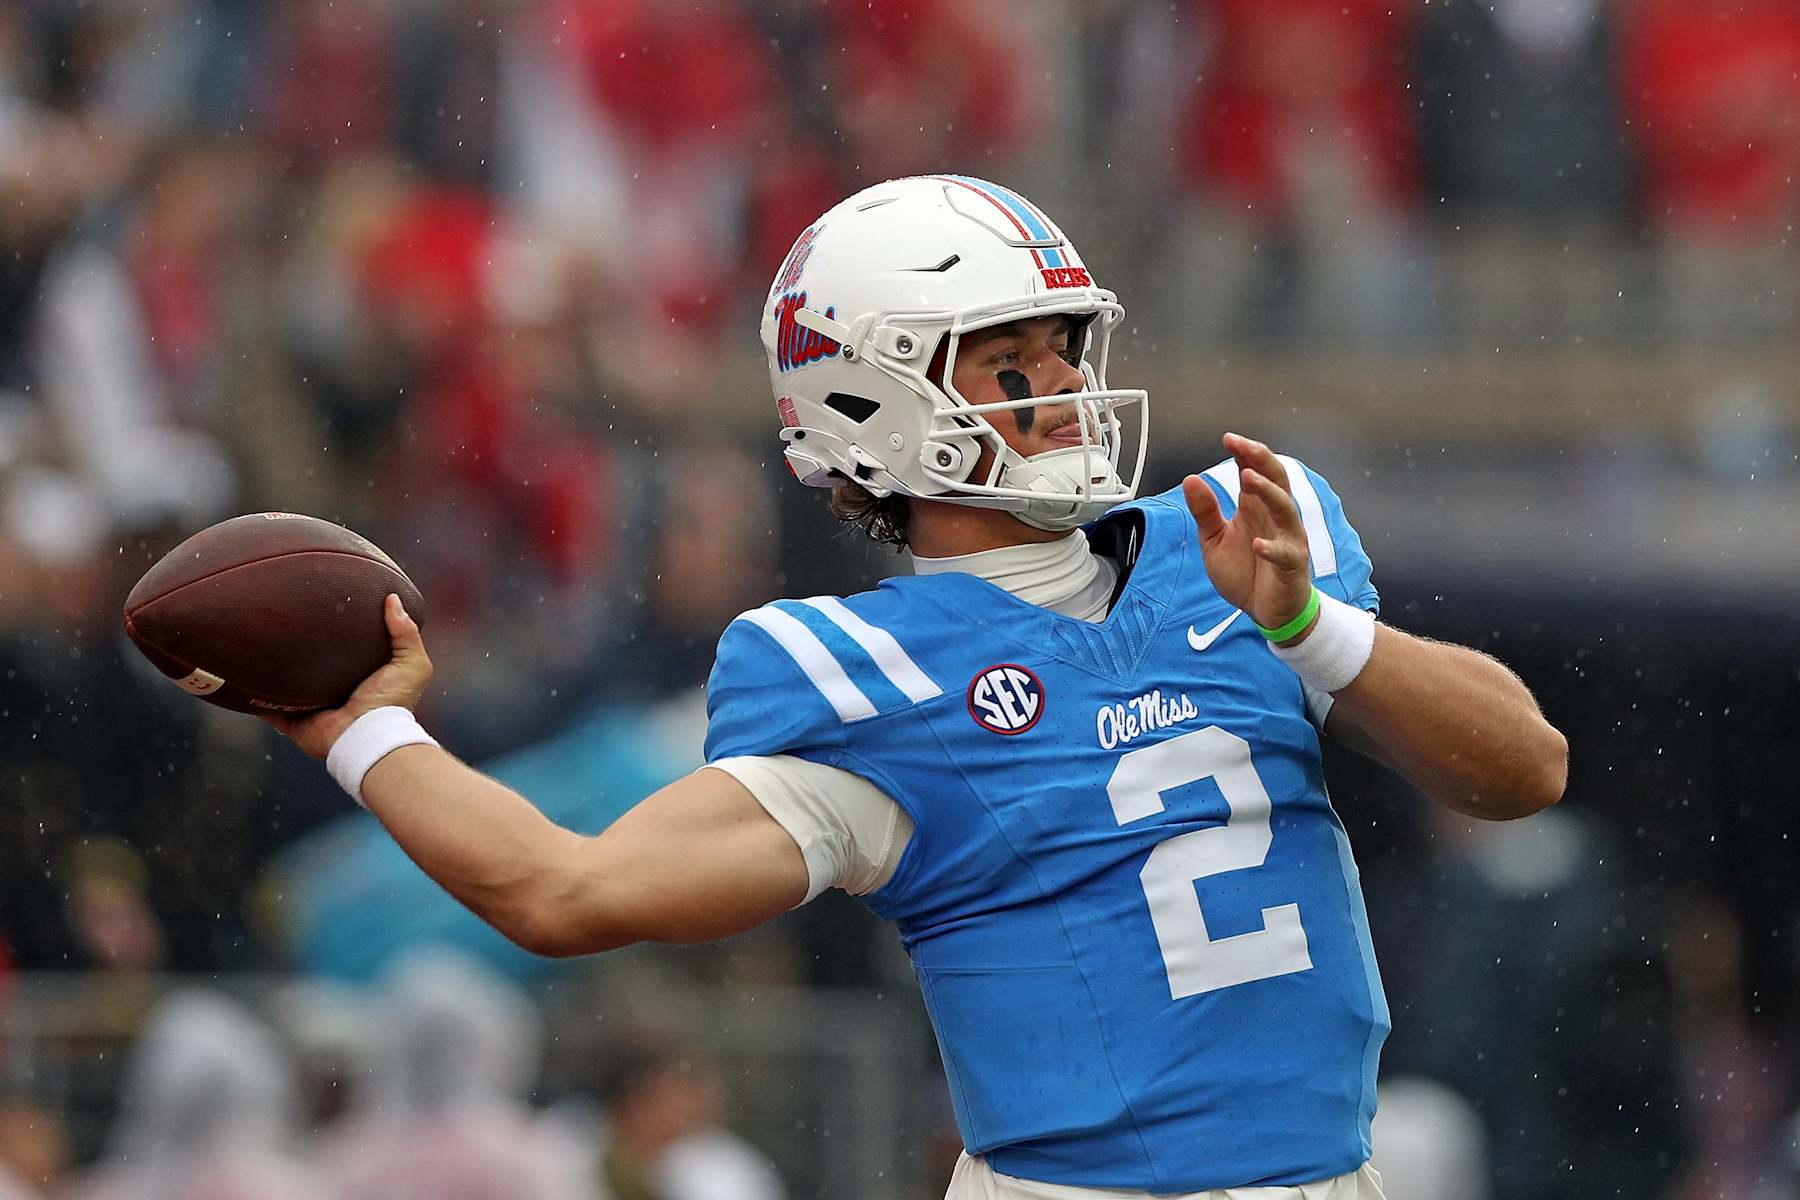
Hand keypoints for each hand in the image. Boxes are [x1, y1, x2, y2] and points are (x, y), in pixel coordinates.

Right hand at [258, 593, 433, 758]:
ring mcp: (311, 707)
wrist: (367, 734)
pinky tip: (243, 678)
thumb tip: (392, 599)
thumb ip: (405, 632)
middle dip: (298, 651)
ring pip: (286, 686)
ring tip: (258, 645)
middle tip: (284, 623)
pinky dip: (255, 698)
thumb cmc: (392, 702)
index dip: (336, 634)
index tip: (322, 609)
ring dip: (273, 671)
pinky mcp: (293, 721)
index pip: (344, 652)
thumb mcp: (411, 663)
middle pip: (310, 667)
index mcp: (358, 678)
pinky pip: (267, 709)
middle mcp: (333, 692)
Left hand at [1181, 433, 1314, 640]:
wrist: (1267, 611)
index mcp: (1255, 508)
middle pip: (1275, 480)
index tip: (1228, 438)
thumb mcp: (1214, 540)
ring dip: (1267, 492)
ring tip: (1248, 477)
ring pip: (1285, 508)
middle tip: (1242, 445)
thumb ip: (1205, 511)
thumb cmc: (1245, 572)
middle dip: (1260, 460)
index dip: (1244, 454)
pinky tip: (1258, 544)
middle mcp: (1275, 518)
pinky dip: (1272, 548)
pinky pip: (1285, 554)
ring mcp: (1287, 539)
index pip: (1254, 471)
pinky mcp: (1292, 565)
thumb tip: (1190, 479)